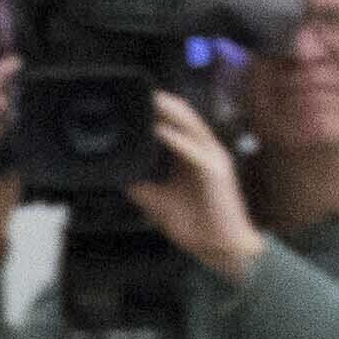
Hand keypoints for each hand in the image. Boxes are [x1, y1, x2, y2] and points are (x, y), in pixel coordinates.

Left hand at [141, 92, 263, 279]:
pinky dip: (176, 139)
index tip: (135, 100)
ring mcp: (213, 159)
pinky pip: (194, 150)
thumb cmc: (197, 226)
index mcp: (193, 156)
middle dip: (164, 102)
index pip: (176, 124)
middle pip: (185, 118)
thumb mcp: (159, 202)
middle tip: (140, 89)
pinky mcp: (216, 172)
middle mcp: (205, 152)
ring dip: (171, 112)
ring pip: (192, 126)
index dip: (159, 110)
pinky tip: (160, 131)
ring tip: (151, 99)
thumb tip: (118, 177)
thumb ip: (141, 187)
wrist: (220, 249)